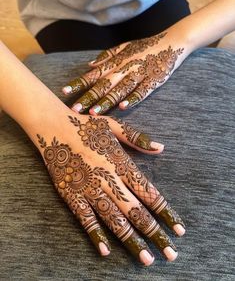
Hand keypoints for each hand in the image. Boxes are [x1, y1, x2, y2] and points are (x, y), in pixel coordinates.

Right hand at [36, 111, 184, 265]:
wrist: (54, 126)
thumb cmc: (86, 125)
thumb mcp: (114, 126)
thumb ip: (138, 139)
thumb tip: (161, 148)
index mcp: (121, 163)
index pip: (149, 192)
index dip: (166, 212)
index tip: (179, 230)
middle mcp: (109, 179)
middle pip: (136, 211)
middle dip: (155, 233)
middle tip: (171, 253)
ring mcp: (89, 188)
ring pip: (114, 219)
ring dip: (131, 240)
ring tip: (146, 258)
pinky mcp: (70, 194)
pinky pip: (85, 218)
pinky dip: (95, 234)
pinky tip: (106, 250)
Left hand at [62, 31, 188, 114]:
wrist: (171, 42)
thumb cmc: (144, 47)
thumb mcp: (124, 47)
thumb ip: (106, 56)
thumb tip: (89, 65)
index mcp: (116, 62)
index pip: (94, 74)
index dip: (79, 83)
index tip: (65, 92)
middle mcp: (124, 69)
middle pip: (103, 85)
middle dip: (88, 97)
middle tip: (75, 109)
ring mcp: (138, 75)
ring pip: (120, 90)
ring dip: (106, 101)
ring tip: (94, 113)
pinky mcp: (152, 81)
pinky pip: (141, 91)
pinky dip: (132, 99)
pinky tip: (123, 107)